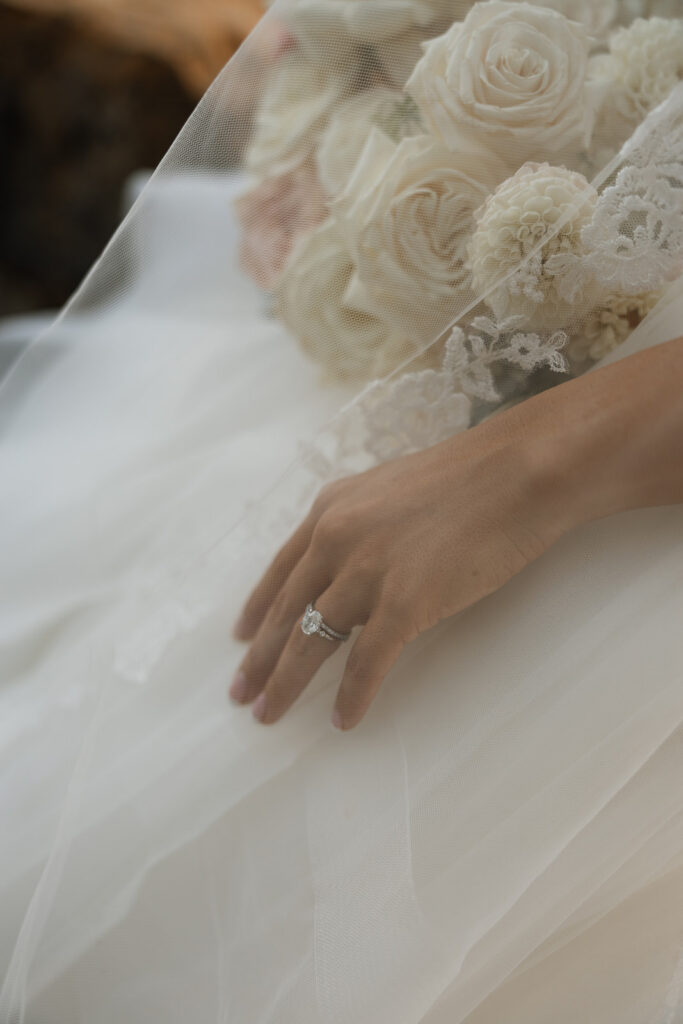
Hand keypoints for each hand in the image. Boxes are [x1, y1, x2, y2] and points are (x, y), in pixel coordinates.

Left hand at [229, 418, 563, 729]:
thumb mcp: (391, 488)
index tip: (240, 637)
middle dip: (259, 658)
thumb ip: (362, 522)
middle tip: (240, 694)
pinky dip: (352, 696)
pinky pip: (367, 663)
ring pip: (312, 641)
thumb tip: (351, 559)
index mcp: (331, 509)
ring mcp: (367, 572)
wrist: (517, 473)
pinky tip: (343, 720)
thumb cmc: (469, 477)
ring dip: (287, 683)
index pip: (281, 569)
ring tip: (270, 714)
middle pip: (287, 612)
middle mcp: (336, 539)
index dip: (258, 609)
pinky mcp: (404, 603)